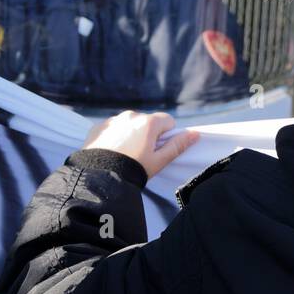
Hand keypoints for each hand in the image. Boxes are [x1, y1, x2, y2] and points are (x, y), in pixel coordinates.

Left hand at [82, 111, 199, 178]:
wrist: (99, 177)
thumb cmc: (133, 169)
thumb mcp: (160, 161)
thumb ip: (178, 145)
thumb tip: (195, 134)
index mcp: (149, 122)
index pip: (167, 121)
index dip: (166, 136)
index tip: (158, 150)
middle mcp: (131, 115)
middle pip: (148, 122)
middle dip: (148, 134)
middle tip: (141, 155)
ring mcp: (113, 120)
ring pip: (130, 124)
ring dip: (131, 134)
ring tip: (125, 153)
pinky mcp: (98, 126)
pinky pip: (113, 127)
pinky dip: (115, 136)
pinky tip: (112, 151)